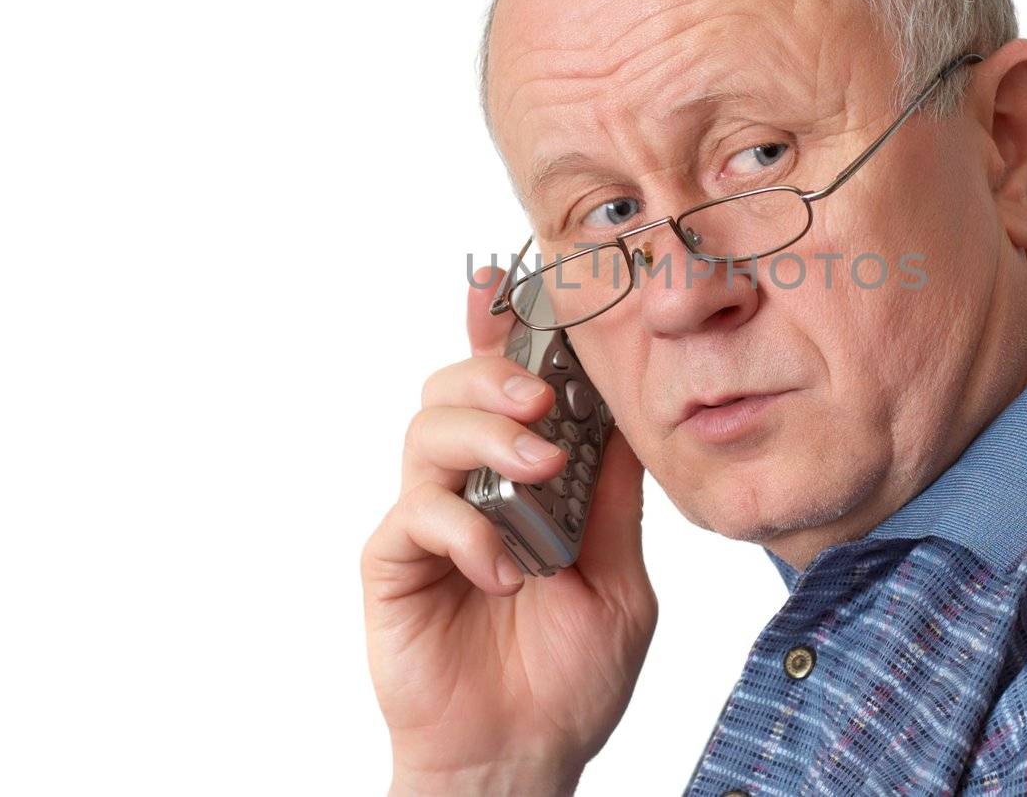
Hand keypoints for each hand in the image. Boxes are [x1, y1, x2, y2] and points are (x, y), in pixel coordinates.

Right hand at [361, 266, 656, 795]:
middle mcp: (472, 484)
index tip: (510, 278)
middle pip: (457, 385)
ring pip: (427, 430)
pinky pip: (414, 513)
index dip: (503, 326)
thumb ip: (614, 496)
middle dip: (497, 372)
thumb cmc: (569, 673)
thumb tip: (631, 413)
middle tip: (540, 401)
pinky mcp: (395, 560)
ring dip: (484, 439)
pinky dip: (463, 530)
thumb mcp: (619, 575)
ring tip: (533, 476)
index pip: (510, 386)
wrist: (525, 752)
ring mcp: (430, 518)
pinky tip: (502, 571)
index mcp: (527, 478)